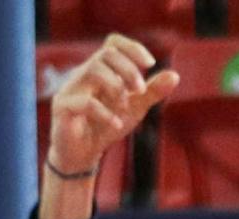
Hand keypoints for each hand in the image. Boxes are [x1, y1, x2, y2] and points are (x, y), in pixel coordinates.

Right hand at [41, 34, 171, 218]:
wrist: (82, 153)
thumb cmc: (106, 125)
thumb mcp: (135, 108)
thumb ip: (152, 92)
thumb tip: (175, 75)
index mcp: (102, 70)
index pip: (113, 44)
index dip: (132, 48)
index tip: (150, 63)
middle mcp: (85, 74)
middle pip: (106, 53)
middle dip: (128, 69)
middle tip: (141, 89)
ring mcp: (71, 89)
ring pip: (92, 70)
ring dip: (116, 86)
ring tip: (125, 106)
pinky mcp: (63, 108)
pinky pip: (83, 102)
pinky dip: (104, 113)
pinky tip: (116, 124)